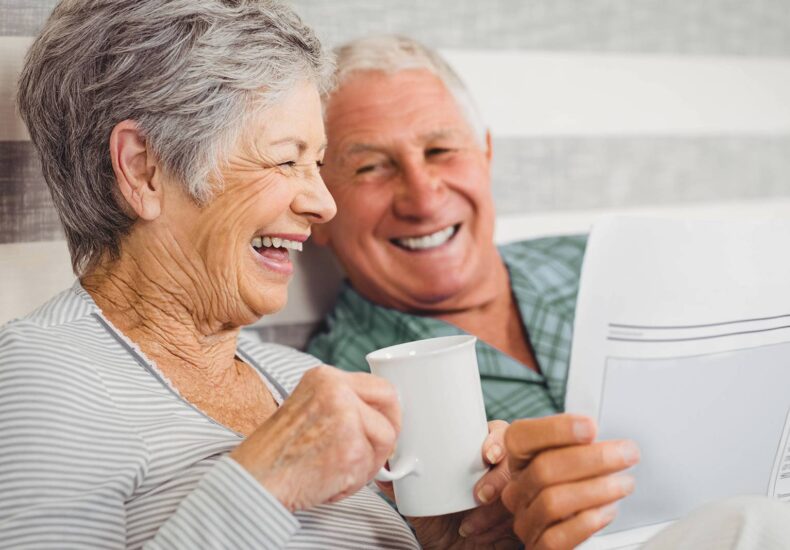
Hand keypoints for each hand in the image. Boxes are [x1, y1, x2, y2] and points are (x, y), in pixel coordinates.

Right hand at [230, 365, 399, 511]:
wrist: (254, 478)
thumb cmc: (277, 450)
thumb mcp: (308, 406)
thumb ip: (342, 402)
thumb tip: (382, 416)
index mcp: (325, 377)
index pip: (381, 386)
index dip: (388, 410)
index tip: (385, 425)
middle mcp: (337, 391)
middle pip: (391, 409)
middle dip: (387, 433)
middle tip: (375, 451)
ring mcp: (346, 419)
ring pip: (384, 442)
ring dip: (368, 462)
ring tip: (338, 470)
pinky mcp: (352, 451)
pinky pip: (370, 469)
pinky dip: (354, 482)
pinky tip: (328, 481)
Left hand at [380, 420, 520, 548]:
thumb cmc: (441, 525)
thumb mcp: (420, 504)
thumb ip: (403, 485)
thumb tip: (382, 465)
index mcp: (478, 457)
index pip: (497, 433)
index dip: (496, 439)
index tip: (486, 454)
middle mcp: (500, 471)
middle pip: (515, 458)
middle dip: (499, 475)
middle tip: (480, 495)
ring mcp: (513, 492)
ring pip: (518, 487)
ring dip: (494, 507)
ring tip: (470, 519)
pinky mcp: (519, 516)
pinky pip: (520, 513)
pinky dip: (496, 526)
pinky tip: (475, 531)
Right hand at [501, 414, 639, 548]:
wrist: (568, 533)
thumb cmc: (573, 490)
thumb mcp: (569, 463)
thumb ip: (576, 445)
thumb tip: (595, 428)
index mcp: (520, 461)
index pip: (521, 437)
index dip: (554, 429)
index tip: (590, 426)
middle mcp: (517, 489)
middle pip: (543, 468)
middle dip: (592, 459)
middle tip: (626, 454)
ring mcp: (525, 520)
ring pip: (551, 502)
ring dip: (595, 490)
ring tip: (624, 483)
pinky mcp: (538, 547)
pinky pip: (556, 538)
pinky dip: (586, 523)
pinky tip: (608, 511)